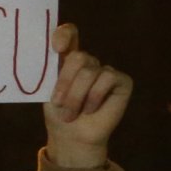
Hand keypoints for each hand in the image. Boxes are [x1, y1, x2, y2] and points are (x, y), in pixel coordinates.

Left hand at [42, 23, 129, 167]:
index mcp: (68, 60)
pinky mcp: (122, 81)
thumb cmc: (58, 113)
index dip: (64, 34)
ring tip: (71, 113)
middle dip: (65, 82)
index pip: (69, 34)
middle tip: (57, 102)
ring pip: (90, 71)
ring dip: (76, 96)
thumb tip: (53, 53)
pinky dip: (94, 96)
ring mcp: (105, 70)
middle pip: (78, 57)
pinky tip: (91, 109)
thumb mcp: (48, 91)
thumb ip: (52, 70)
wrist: (71, 136)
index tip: (57, 48)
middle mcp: (88, 62)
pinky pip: (107, 77)